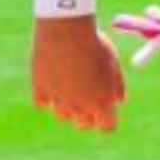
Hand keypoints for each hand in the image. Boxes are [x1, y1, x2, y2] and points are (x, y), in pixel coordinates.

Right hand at [32, 16, 126, 130]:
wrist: (66, 33)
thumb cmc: (94, 45)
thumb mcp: (112, 63)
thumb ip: (117, 85)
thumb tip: (119, 101)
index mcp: (102, 102)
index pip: (107, 126)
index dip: (108, 119)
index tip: (107, 110)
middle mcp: (80, 107)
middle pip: (84, 124)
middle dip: (89, 114)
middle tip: (90, 96)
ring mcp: (58, 101)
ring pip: (63, 116)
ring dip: (68, 106)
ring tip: (72, 84)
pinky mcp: (40, 92)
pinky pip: (44, 103)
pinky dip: (48, 96)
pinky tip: (54, 79)